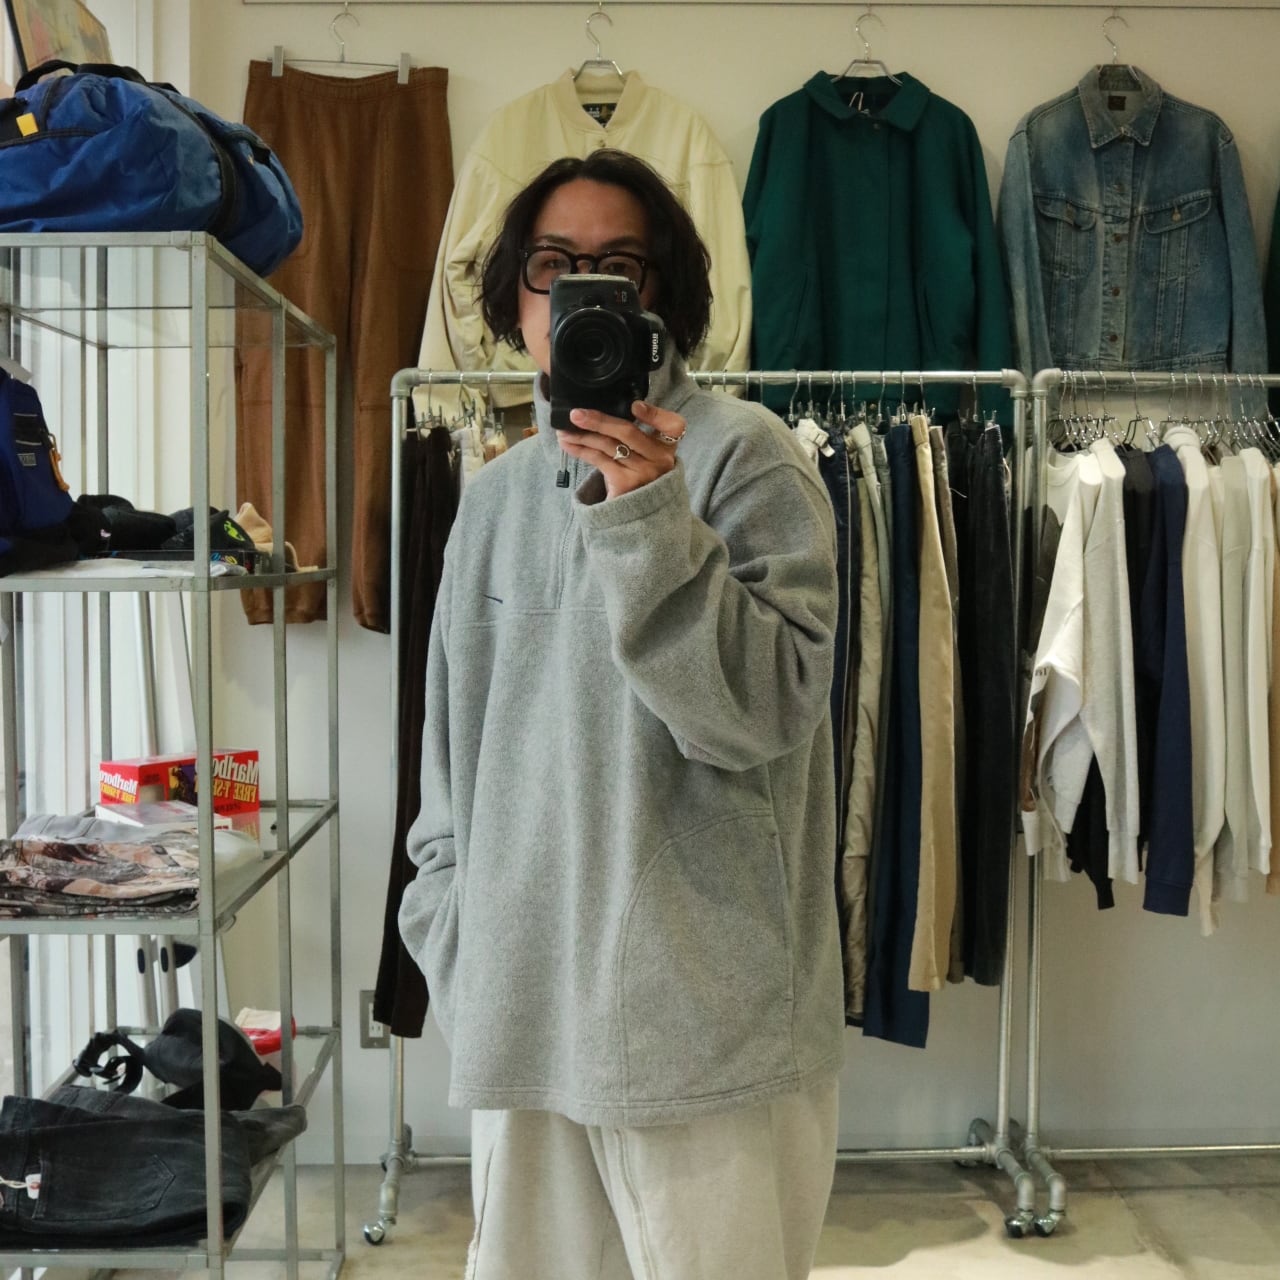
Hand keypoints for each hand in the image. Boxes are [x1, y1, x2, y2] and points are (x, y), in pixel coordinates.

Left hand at [555, 401, 686, 499]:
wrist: (638, 514)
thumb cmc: (638, 477)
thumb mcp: (646, 456)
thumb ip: (636, 436)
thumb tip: (599, 412)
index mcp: (667, 447)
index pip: (673, 426)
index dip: (655, 414)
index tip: (634, 406)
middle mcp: (660, 460)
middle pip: (628, 433)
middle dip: (599, 421)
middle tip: (576, 414)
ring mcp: (643, 472)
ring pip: (608, 446)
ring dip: (582, 436)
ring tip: (563, 430)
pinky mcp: (625, 484)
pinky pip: (599, 460)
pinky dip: (580, 450)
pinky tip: (568, 444)